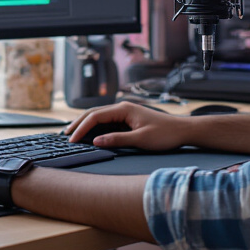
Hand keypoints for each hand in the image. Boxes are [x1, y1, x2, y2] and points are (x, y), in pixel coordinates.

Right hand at [65, 102, 191, 151]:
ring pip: (99, 117)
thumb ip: (117, 139)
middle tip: (65, 135)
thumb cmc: (165, 134)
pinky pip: (107, 122)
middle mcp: (122, 108)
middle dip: (78, 124)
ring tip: (73, 134)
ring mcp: (125, 113)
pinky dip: (96, 128)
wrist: (183, 131)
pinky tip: (90, 135)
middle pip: (94, 113)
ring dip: (86, 125)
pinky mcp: (128, 119)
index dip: (82, 128)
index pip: (95, 117)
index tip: (72, 140)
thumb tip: (96, 141)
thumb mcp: (141, 140)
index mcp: (124, 109)